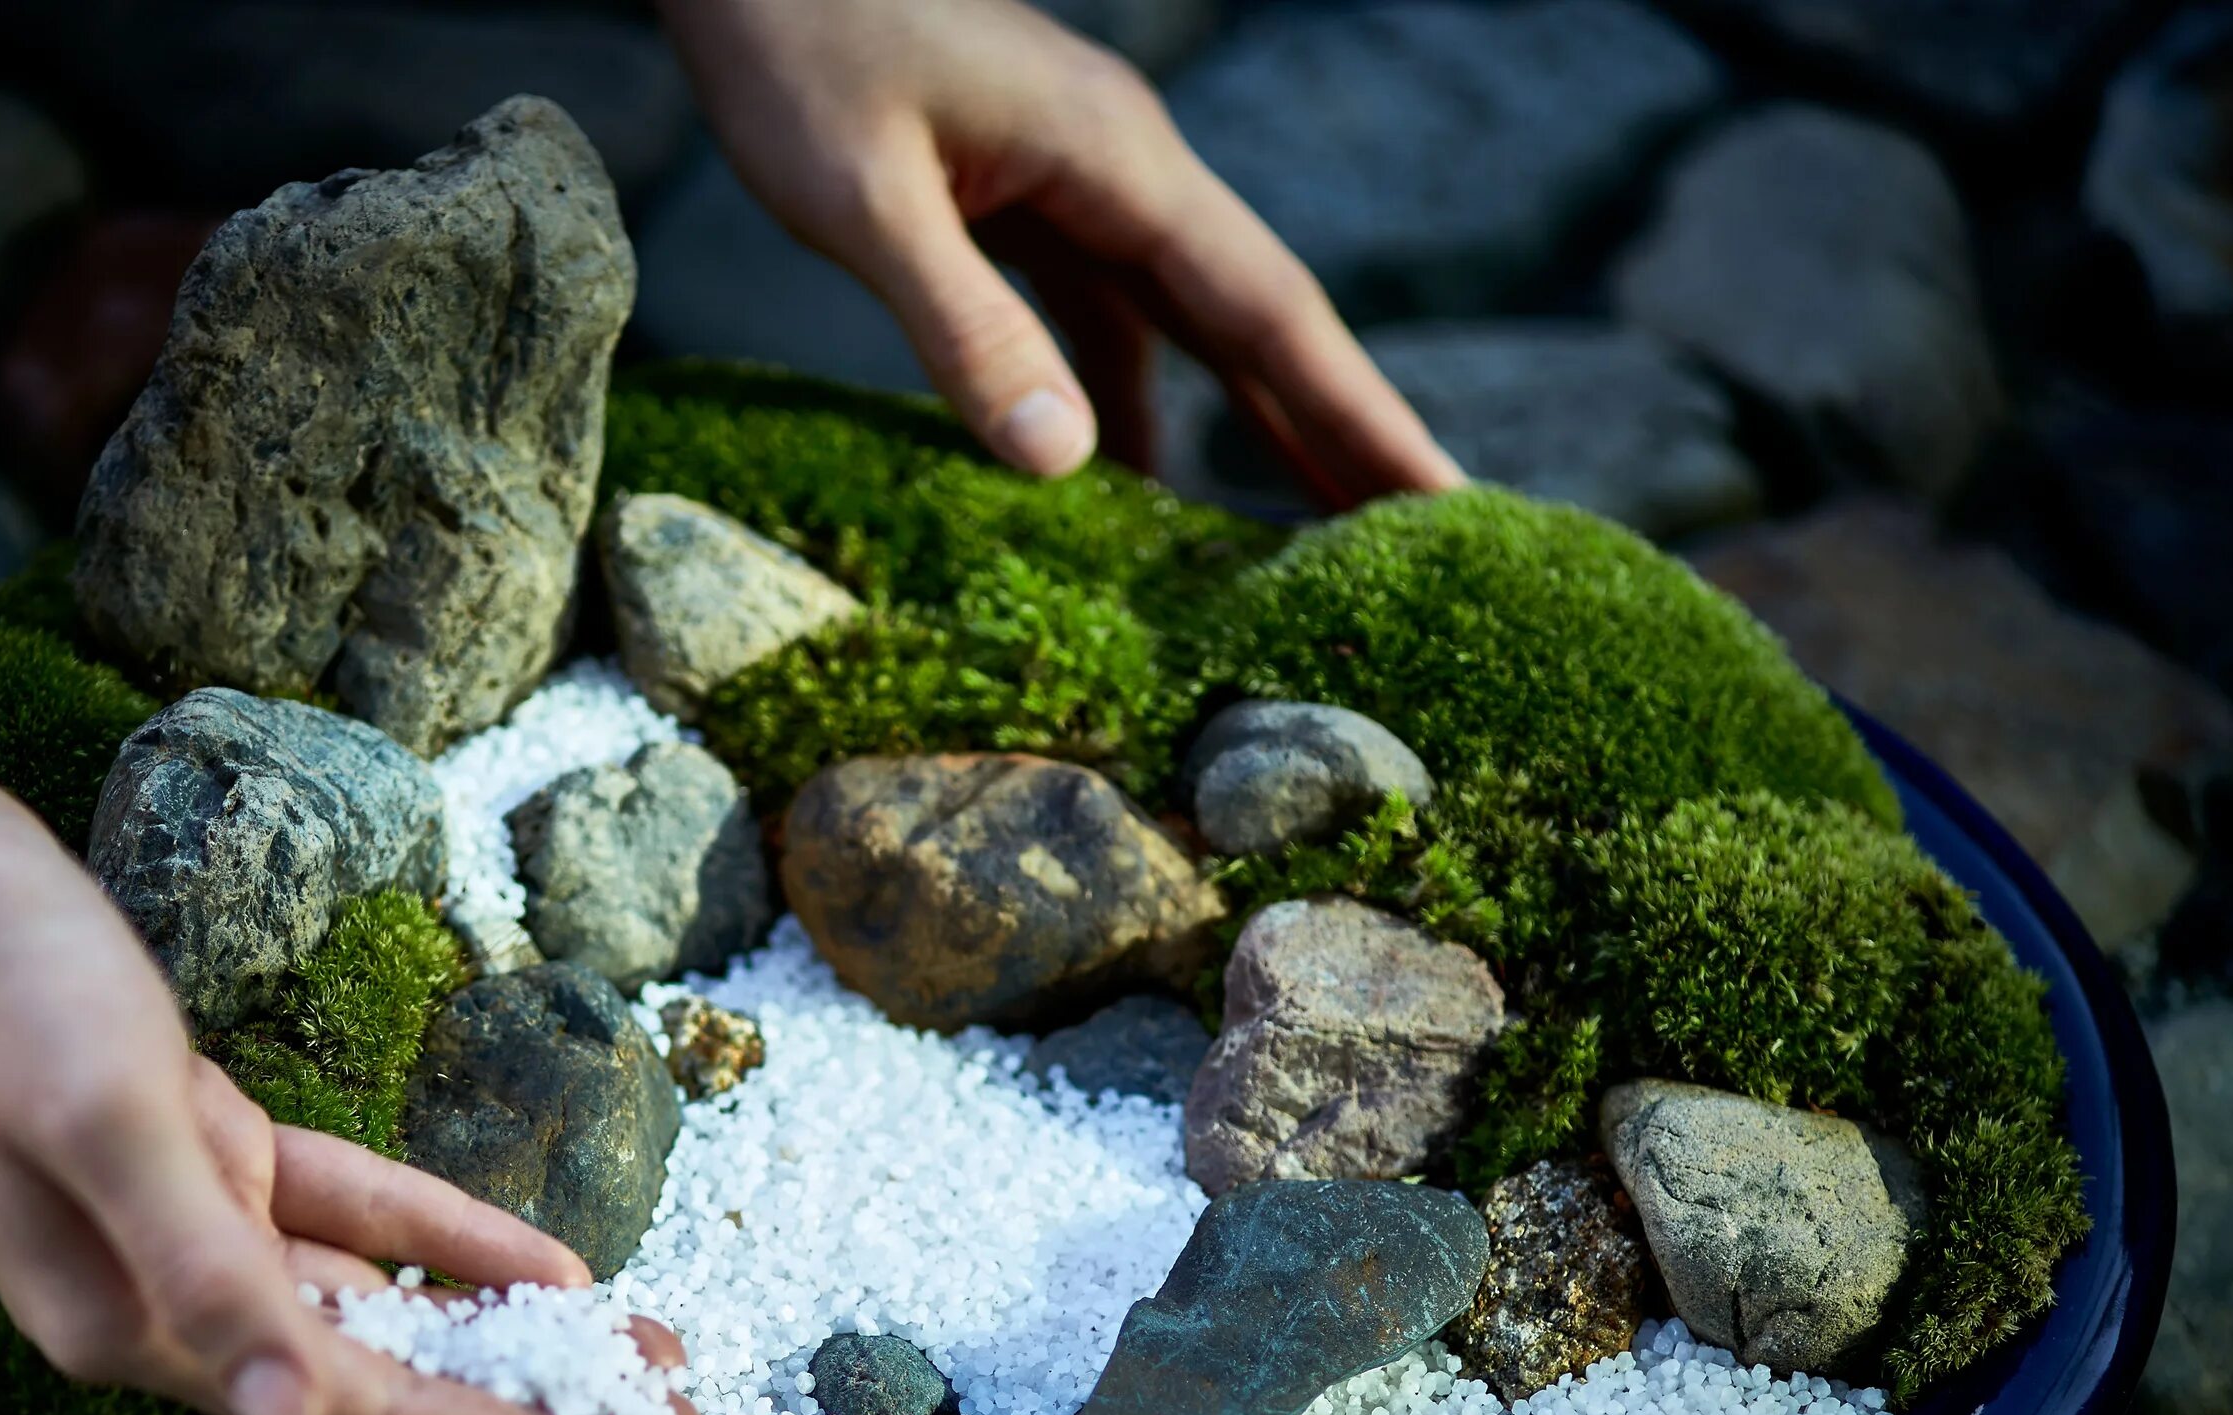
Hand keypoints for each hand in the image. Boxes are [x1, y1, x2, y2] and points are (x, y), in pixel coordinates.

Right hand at [0, 800, 706, 1414]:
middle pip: (387, 1384)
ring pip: (384, 1308)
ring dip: (507, 1335)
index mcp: (142, 1327)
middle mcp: (171, 1305)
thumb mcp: (108, 1121)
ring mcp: (191, 1228)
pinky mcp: (205, 1151)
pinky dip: (442, 1237)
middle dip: (534, 1411)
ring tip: (640, 1360)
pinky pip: (352, 1213)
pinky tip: (540, 1263)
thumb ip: (202, 1269)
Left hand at [657, 0, 1462, 505]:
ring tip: (1300, 541)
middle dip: (1336, 432)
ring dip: (1244, 421)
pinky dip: (1131, 396)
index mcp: (1116, 162)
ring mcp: (1074, 179)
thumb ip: (963, 323)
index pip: (1268, 309)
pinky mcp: (1018, 194)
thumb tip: (1064, 461)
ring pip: (1186, 321)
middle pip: (1255, 320)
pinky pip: (1105, 312)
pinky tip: (1130, 482)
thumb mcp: (862, 197)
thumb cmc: (792, 46)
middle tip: (1418, 545)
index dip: (1355, 413)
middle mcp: (1121, 169)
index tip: (1439, 498)